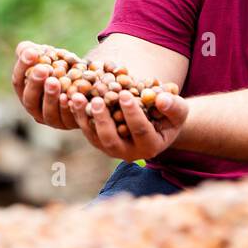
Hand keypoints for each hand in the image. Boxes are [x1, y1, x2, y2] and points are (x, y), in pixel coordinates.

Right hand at [11, 40, 77, 129]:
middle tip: (42, 69)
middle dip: (35, 83)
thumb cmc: (61, 66)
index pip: (18, 80)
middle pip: (30, 99)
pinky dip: (69, 108)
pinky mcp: (70, 123)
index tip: (32, 52)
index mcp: (25, 91)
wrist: (87, 81)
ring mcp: (52, 119)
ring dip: (50, 96)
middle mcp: (35, 108)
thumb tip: (25, 49)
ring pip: (48, 112)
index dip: (23, 66)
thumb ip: (32, 50)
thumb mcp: (46, 55)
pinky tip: (71, 96)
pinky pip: (68, 118)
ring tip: (55, 81)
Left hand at [65, 86, 188, 161]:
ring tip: (77, 97)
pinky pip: (86, 129)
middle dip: (103, 120)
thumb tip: (161, 99)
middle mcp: (129, 153)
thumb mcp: (178, 109)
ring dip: (84, 117)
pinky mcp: (99, 140)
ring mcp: (112, 149)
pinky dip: (77, 114)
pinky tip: (69, 97)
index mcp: (150, 147)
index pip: (140, 131)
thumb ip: (173, 105)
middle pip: (111, 140)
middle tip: (96, 100)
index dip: (132, 113)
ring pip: (94, 137)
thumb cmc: (170, 113)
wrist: (157, 119)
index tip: (125, 94)